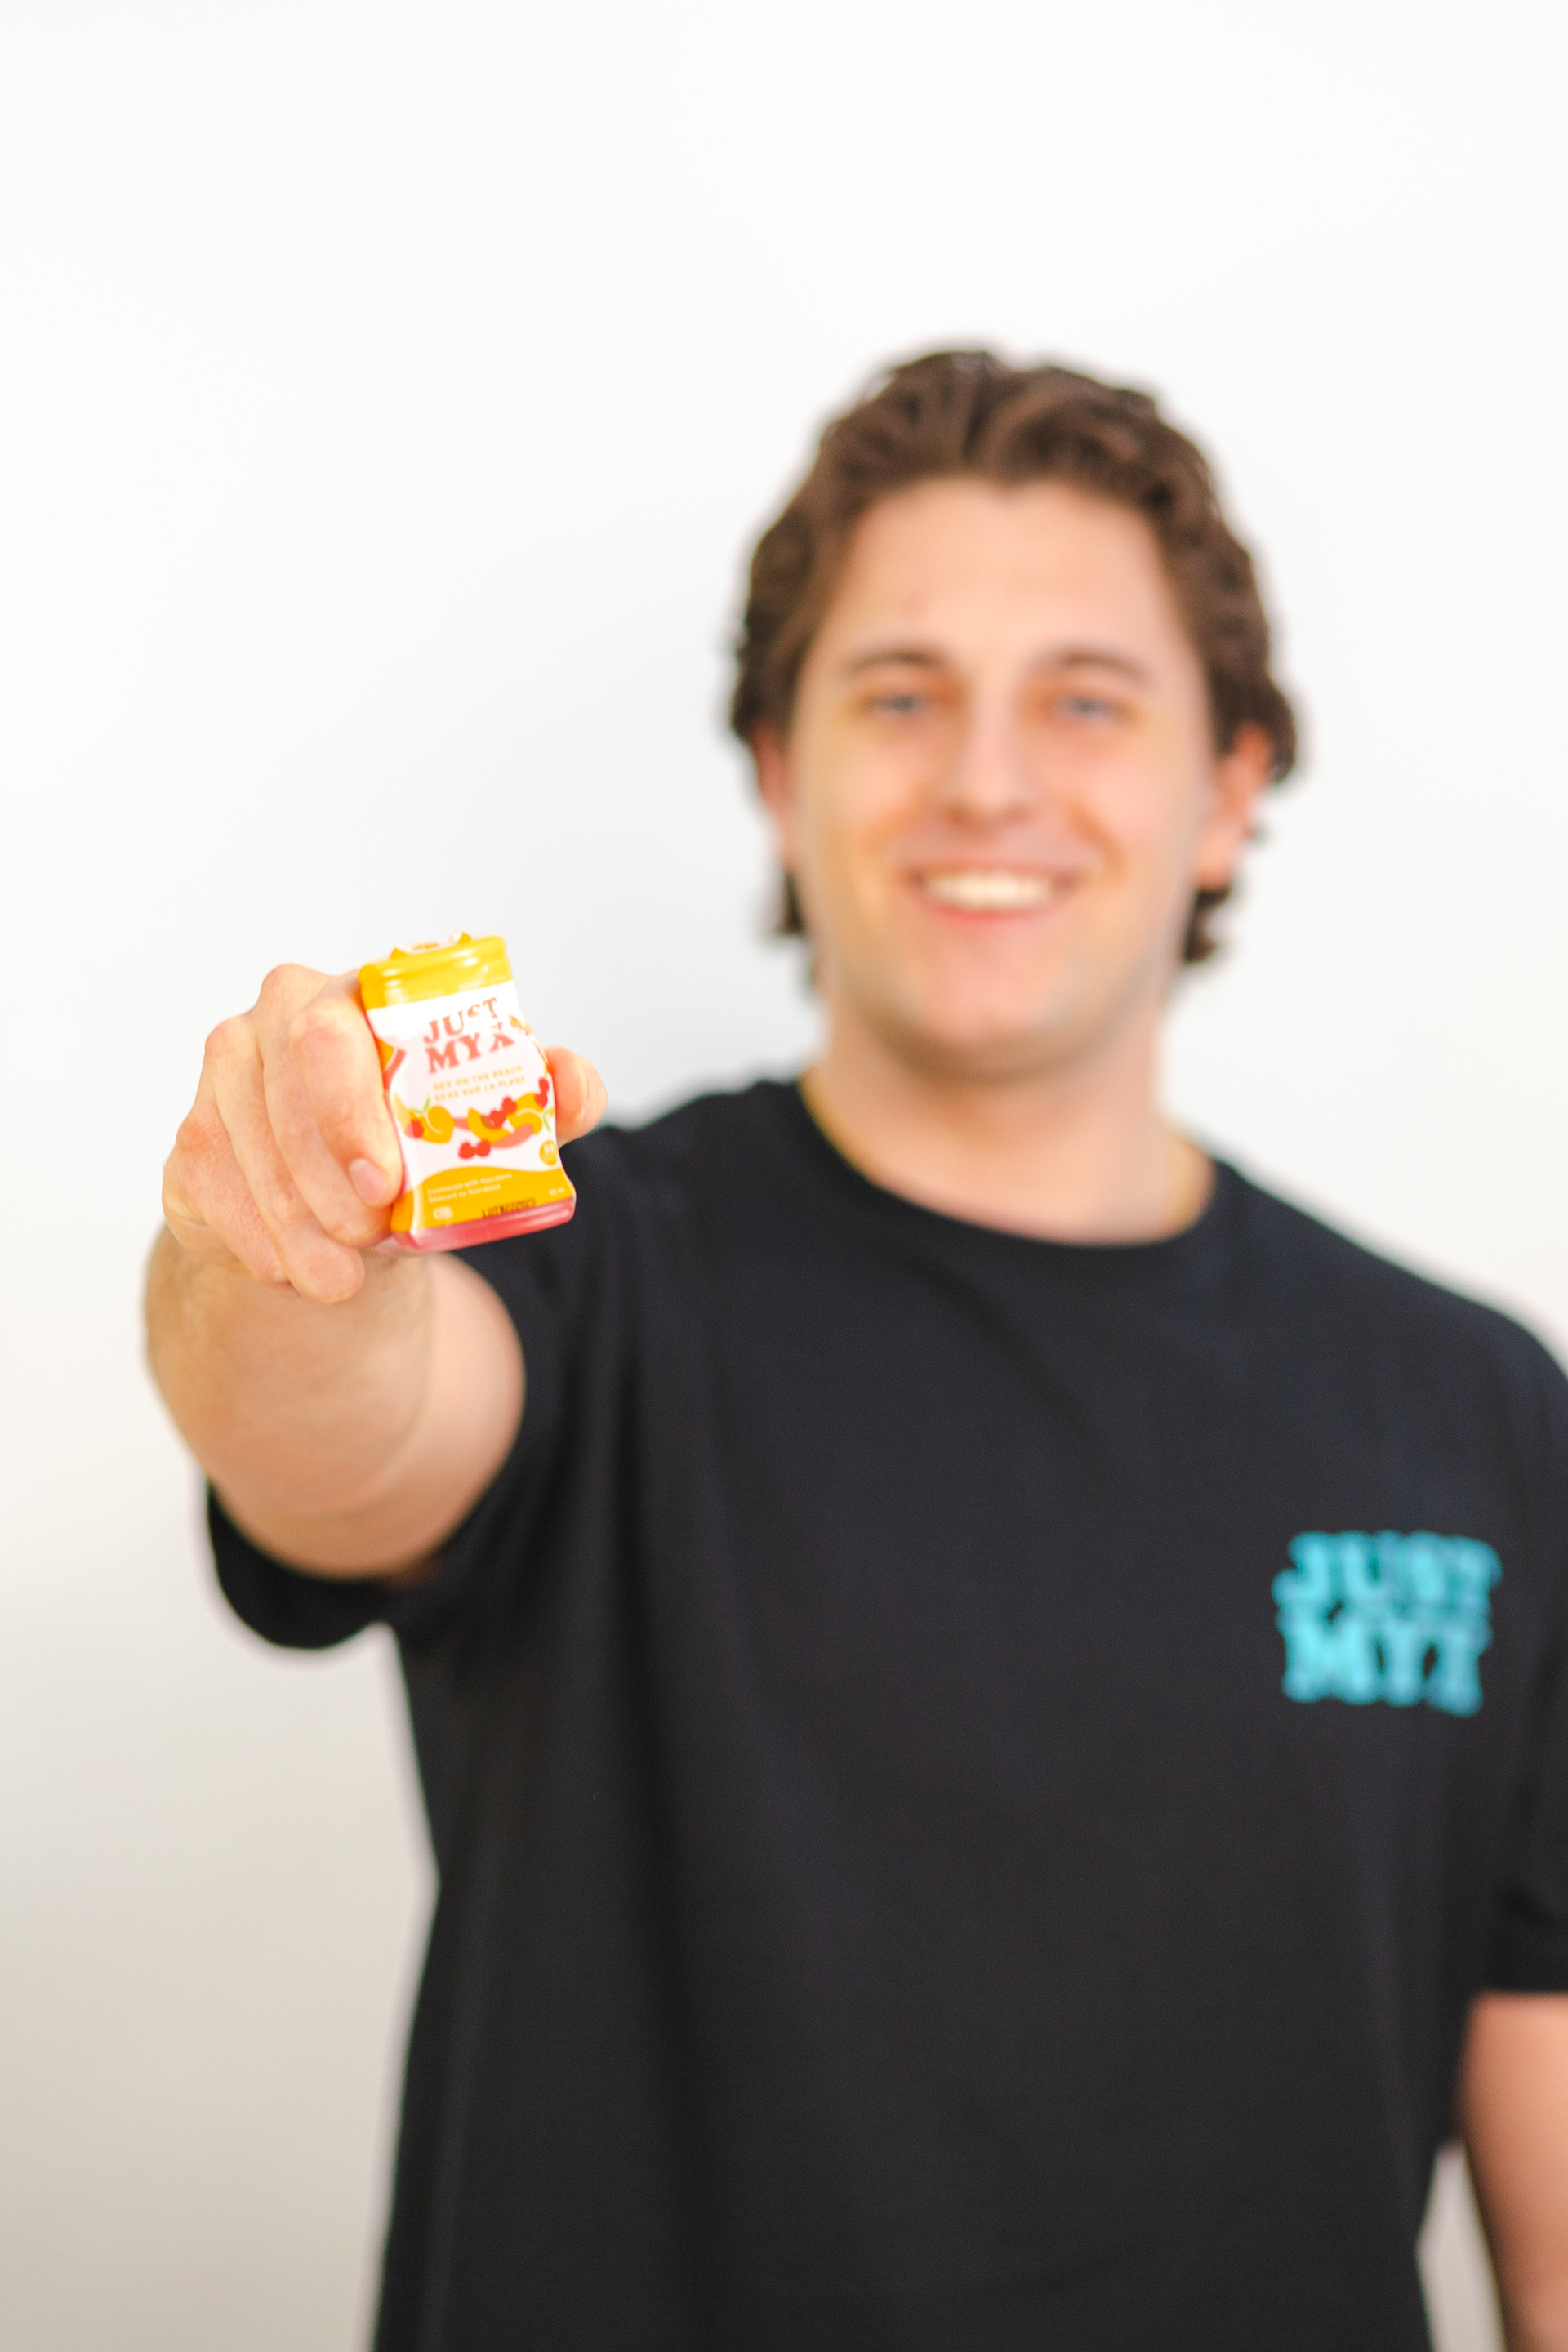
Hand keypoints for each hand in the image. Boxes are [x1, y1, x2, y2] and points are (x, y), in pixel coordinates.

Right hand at [162, 963, 606, 1303]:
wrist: (352, 1204)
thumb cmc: (423, 1141)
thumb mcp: (490, 1118)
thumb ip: (545, 1096)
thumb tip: (574, 1087)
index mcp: (349, 997)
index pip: (328, 1033)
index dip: (348, 1110)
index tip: (385, 1182)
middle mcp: (269, 1023)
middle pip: (282, 1097)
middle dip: (326, 1176)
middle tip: (370, 1235)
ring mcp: (219, 1084)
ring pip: (245, 1156)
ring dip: (297, 1226)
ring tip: (342, 1276)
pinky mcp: (189, 1147)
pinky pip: (212, 1196)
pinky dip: (260, 1245)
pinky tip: (297, 1271)